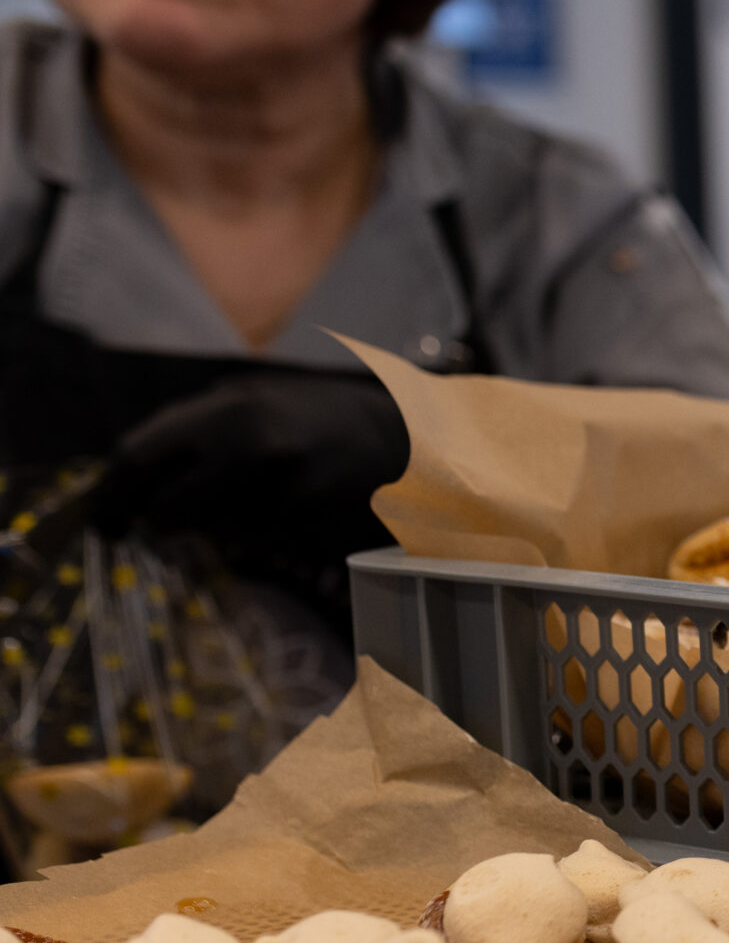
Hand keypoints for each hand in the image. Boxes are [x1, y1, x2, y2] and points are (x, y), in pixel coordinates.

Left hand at [91, 371, 404, 614]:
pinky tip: (278, 514)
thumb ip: (198, 427)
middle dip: (151, 522)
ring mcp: (281, 494)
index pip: (138, 456)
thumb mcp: (257, 398)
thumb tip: (134, 469)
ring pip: (209, 532)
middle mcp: (249, 449)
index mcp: (228, 409)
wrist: (413, 443)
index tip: (102, 516)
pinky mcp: (309, 530)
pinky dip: (252, 536)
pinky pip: (254, 544)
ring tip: (238, 506)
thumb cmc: (325, 418)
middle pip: (164, 507)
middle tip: (143, 530)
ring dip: (208, 528)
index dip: (111, 492)